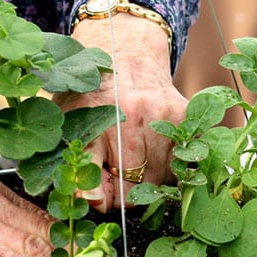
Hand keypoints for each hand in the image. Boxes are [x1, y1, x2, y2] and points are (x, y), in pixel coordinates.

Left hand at [56, 13, 186, 211]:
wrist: (124, 54)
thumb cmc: (92, 97)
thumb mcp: (71, 124)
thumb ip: (79, 164)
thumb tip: (91, 202)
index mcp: (96, 121)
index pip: (98, 177)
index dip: (98, 196)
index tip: (98, 198)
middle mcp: (131, 117)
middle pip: (135, 188)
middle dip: (124, 191)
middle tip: (116, 175)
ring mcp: (163, 115)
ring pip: (162, 180)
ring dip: (149, 181)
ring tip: (136, 160)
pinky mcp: (185, 115)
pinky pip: (182, 163)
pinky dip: (171, 167)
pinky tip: (156, 152)